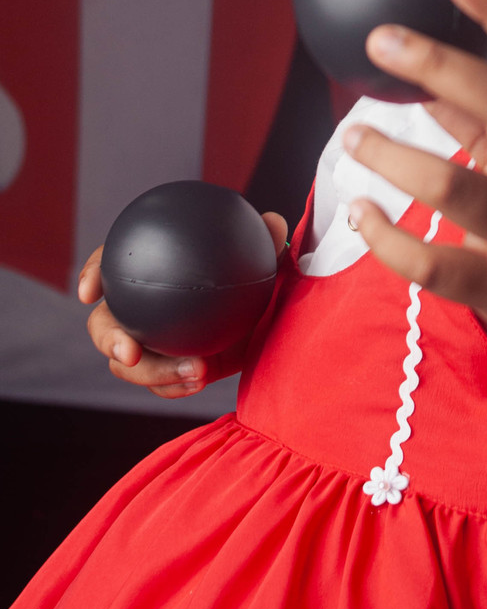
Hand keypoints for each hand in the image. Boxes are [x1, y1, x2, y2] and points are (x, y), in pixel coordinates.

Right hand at [77, 211, 288, 399]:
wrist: (270, 317)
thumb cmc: (257, 277)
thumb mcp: (264, 258)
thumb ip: (266, 241)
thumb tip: (273, 221)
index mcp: (150, 268)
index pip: (110, 263)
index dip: (92, 273)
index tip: (91, 292)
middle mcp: (141, 307)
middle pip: (105, 324)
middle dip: (109, 340)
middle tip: (130, 352)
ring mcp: (151, 342)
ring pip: (127, 364)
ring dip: (153, 372)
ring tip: (194, 371)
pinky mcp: (169, 369)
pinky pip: (160, 385)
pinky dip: (174, 386)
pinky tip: (199, 381)